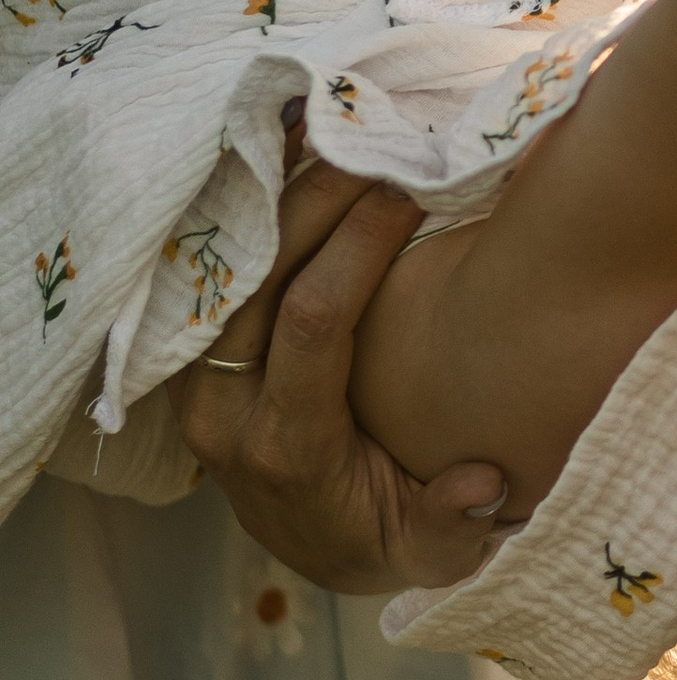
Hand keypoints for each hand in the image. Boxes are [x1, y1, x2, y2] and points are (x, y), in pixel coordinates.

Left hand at [176, 162, 507, 594]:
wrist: (319, 550)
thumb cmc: (390, 536)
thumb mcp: (434, 555)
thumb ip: (454, 527)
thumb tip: (480, 481)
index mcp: (287, 448)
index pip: (311, 323)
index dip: (356, 246)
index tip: (407, 190)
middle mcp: (225, 409)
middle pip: (260, 276)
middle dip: (316, 197)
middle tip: (372, 138)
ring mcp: (198, 380)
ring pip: (228, 266)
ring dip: (276, 192)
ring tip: (325, 124)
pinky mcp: (193, 358)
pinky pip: (214, 272)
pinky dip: (249, 209)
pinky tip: (285, 153)